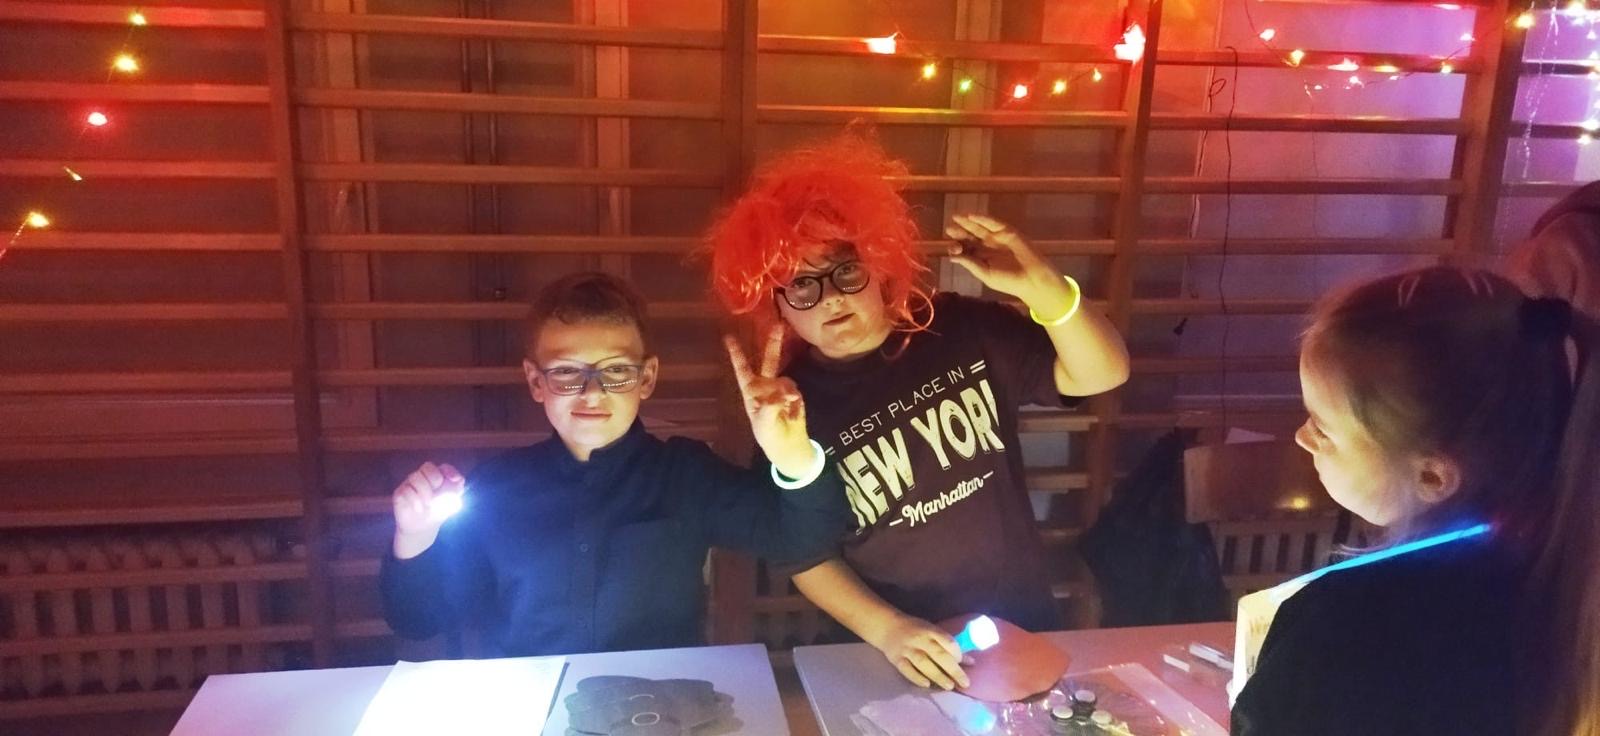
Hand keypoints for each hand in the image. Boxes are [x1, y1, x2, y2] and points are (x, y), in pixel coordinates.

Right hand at [391, 461, 465, 558]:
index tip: (455, 480)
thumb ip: (457, 489)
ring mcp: (410, 483)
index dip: (449, 471)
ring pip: (415, 476)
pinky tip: (419, 509)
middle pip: (427, 466)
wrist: (423, 528)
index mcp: (438, 476)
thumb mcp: (452, 502)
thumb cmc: (438, 511)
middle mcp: (423, 476)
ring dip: (424, 491)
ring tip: (428, 504)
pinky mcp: (399, 493)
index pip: (443, 467)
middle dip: (435, 479)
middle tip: (437, 494)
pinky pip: (405, 490)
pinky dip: (414, 500)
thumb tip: (459, 479)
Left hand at [724, 325, 812, 478]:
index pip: (742, 369)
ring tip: (788, 405)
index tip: (729, 337)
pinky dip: (793, 398)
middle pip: (768, 359)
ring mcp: (780, 388)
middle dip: (773, 342)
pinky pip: (794, 390)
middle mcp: (765, 385)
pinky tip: (793, 409)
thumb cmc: (768, 434)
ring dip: (786, 390)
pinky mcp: (794, 393)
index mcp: (751, 391)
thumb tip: (782, 394)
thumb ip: (771, 407)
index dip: (737, 353)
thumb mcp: (764, 423)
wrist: (787, 444)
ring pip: (785, 379)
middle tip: (777, 324)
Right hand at [867, 614, 970, 689]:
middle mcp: (919, 639)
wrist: (887, 626)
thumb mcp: (932, 631)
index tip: (966, 663)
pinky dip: (916, 677)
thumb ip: (948, 646)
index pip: (947, 641)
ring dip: (937, 675)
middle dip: (953, 669)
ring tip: (949, 686)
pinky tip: (926, 685)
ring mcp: (907, 649)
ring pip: (923, 663)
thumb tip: (970, 662)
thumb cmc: (915, 630)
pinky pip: (907, 670)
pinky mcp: (896, 659)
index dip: (957, 653)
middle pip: (938, 655)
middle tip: (965, 683)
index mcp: (930, 630)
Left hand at [945, 214, 1075, 316]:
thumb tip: (952, 257)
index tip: (953, 249)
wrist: (1032, 278)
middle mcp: (987, 247)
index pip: (965, 250)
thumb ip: (970, 264)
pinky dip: (983, 219)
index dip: (957, 248)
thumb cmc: (1008, 281)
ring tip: (956, 218)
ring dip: (968, 223)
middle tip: (949, 229)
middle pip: (970, 237)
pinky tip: (972, 217)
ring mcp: (997, 238)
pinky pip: (993, 223)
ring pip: (979, 228)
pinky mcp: (1007, 231)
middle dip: (960, 233)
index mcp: (980, 259)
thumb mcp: (986, 274)